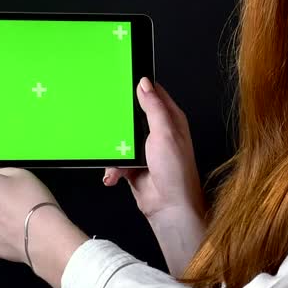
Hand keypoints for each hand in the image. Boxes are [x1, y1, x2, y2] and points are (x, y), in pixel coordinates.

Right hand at [104, 77, 206, 220]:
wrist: (169, 207)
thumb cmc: (176, 171)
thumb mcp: (164, 132)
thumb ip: (154, 107)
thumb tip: (145, 84)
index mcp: (171, 119)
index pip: (154, 94)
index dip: (140, 87)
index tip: (122, 81)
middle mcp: (159, 133)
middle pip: (132, 116)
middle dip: (119, 123)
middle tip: (111, 125)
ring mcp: (146, 150)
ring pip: (120, 139)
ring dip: (113, 152)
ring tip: (115, 160)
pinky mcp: (134, 166)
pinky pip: (116, 161)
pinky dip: (112, 168)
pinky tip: (114, 175)